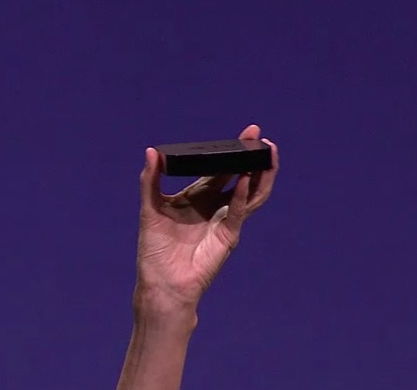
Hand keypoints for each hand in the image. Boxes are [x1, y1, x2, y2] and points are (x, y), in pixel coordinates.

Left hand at [135, 124, 278, 310]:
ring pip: (250, 194)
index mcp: (197, 196)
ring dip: (260, 175)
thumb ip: (150, 180)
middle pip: (239, 177)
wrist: (161, 281)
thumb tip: (152, 150)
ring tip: (267, 155)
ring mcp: (224, 220)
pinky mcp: (228, 236)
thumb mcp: (149, 207)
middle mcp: (214, 206)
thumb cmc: (154, 248)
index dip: (230, 152)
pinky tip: (246, 179)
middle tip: (259, 137)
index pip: (219, 170)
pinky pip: (238, 212)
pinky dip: (244, 196)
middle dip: (250, 158)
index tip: (246, 133)